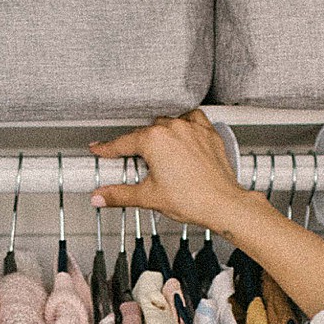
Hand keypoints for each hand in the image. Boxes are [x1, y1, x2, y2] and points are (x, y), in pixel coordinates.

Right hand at [90, 110, 250, 238]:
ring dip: (160, 134)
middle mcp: (174, 128)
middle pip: (146, 132)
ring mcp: (193, 128)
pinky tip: (182, 135)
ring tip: (159, 153)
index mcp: (155, 140)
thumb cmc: (193, 199)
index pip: (122, 143)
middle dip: (137, 145)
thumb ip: (119, 194)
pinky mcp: (209, 133)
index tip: (99, 149)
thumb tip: (99, 197)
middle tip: (134, 163)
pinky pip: (193, 119)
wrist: (224, 204)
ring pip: (168, 123)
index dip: (107, 148)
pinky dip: (185, 125)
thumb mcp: (148, 197)